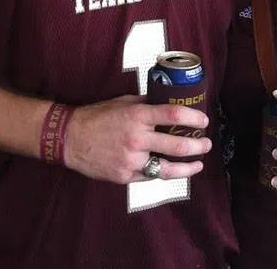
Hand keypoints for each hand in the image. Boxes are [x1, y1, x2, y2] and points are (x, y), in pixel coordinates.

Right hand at [63, 95, 210, 183]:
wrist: (70, 138)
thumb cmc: (97, 116)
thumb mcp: (123, 102)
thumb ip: (147, 103)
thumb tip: (168, 100)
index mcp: (137, 116)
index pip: (173, 115)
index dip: (192, 118)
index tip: (203, 121)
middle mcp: (137, 138)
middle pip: (177, 145)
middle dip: (197, 146)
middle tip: (207, 144)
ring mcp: (131, 160)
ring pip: (167, 168)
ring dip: (188, 167)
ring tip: (198, 164)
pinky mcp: (125, 176)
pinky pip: (150, 176)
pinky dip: (163, 173)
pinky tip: (173, 170)